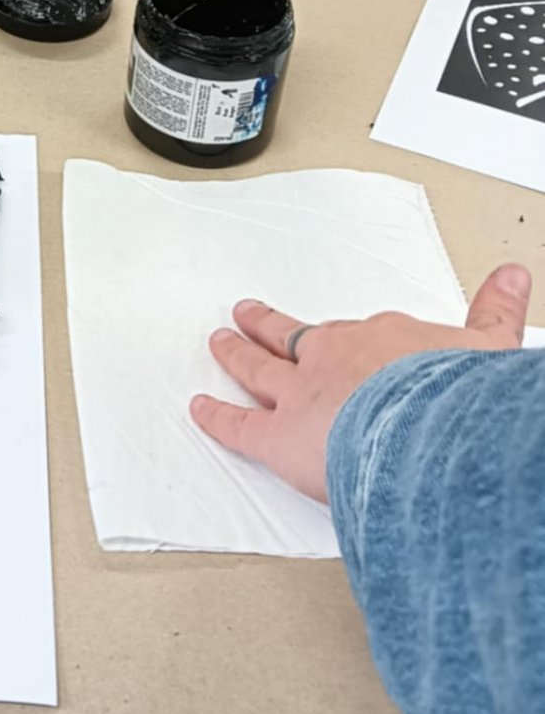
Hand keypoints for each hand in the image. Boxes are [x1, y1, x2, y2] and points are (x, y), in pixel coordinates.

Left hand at [190, 264, 533, 503]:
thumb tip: (514, 276)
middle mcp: (334, 359)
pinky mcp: (280, 437)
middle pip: (294, 337)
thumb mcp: (488, 346)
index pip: (358, 336)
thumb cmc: (456, 396)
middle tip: (246, 313)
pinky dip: (217, 418)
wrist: (428, 429)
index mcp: (382, 341)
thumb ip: (495, 312)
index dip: (345, 338)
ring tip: (220, 341)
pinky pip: (240, 425)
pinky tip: (200, 409)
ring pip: (259, 368)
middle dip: (268, 325)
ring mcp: (301, 395)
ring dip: (237, 353)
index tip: (340, 334)